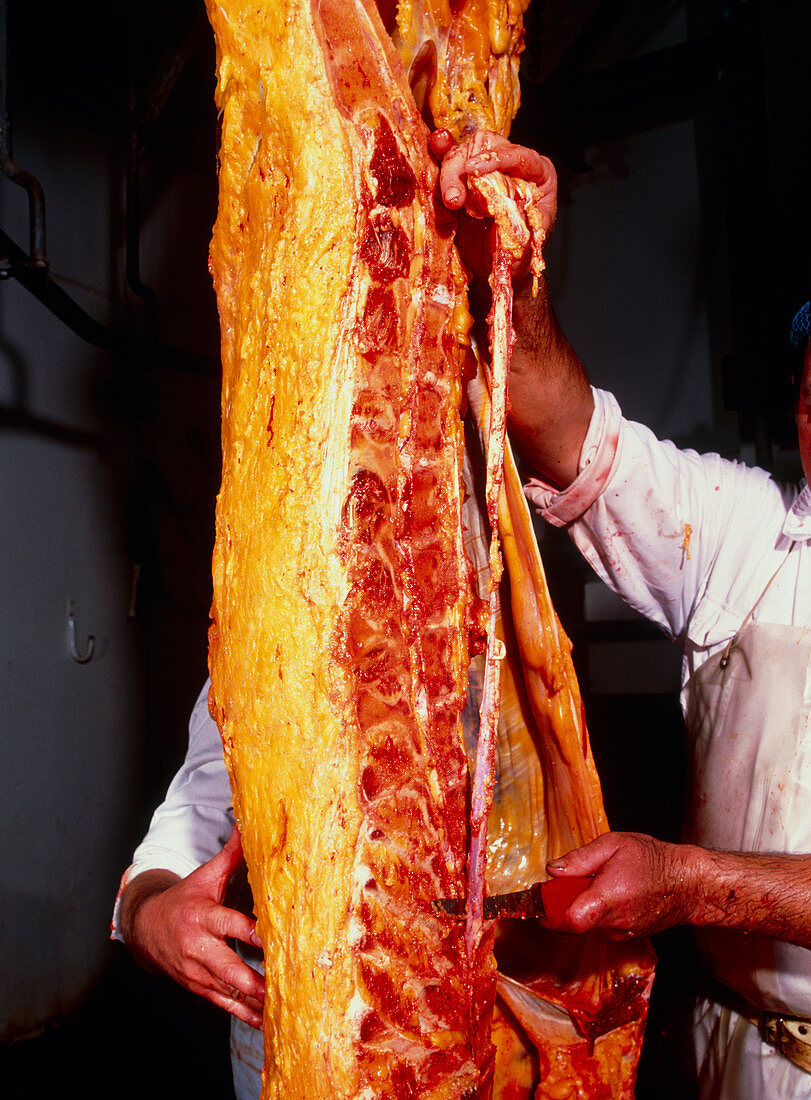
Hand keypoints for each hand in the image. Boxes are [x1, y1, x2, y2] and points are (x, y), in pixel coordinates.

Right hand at [120, 825, 264, 1027]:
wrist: (146, 926)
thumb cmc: (185, 897)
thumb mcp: (206, 875)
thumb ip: (233, 853)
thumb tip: (249, 821)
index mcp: (202, 916)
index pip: (230, 925)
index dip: (252, 933)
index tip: (274, 939)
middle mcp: (198, 947)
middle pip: (228, 966)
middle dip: (252, 979)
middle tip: (279, 986)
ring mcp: (196, 971)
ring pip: (226, 990)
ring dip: (251, 1002)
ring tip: (279, 1009)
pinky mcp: (197, 987)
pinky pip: (222, 1003)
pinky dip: (243, 1014)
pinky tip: (265, 1022)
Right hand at [429, 129, 556, 284]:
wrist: (498, 271)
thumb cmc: (518, 256)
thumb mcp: (526, 244)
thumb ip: (518, 225)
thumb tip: (503, 209)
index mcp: (537, 174)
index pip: (518, 155)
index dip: (495, 159)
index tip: (474, 170)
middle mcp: (510, 164)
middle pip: (485, 147)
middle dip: (464, 170)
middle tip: (454, 200)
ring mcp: (484, 169)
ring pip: (463, 153)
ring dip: (450, 174)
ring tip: (450, 201)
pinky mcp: (462, 179)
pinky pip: (449, 159)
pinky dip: (439, 153)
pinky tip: (436, 144)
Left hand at [542, 831, 696, 941]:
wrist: (685, 884)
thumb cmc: (651, 859)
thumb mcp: (614, 844)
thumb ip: (580, 858)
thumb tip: (553, 870)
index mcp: (609, 897)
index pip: (570, 920)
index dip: (550, 911)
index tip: (545, 895)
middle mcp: (614, 923)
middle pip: (571, 923)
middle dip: (562, 904)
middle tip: (570, 881)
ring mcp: (620, 935)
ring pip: (583, 927)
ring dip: (579, 908)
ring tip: (595, 884)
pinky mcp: (623, 939)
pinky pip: (596, 929)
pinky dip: (593, 914)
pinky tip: (606, 896)